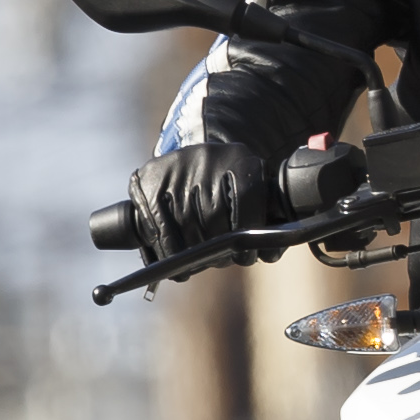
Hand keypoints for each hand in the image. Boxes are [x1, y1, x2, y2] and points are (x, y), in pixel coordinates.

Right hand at [129, 144, 273, 261]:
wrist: (189, 162)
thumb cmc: (228, 188)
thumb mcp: (250, 191)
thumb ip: (263, 218)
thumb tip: (270, 253)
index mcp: (239, 158)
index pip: (247, 198)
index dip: (247, 235)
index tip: (246, 256)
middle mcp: (206, 158)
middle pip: (213, 216)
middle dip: (218, 249)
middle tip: (220, 261)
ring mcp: (176, 168)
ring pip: (186, 224)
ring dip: (193, 253)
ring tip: (199, 261)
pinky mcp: (149, 181)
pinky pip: (161, 226)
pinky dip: (169, 250)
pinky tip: (176, 259)